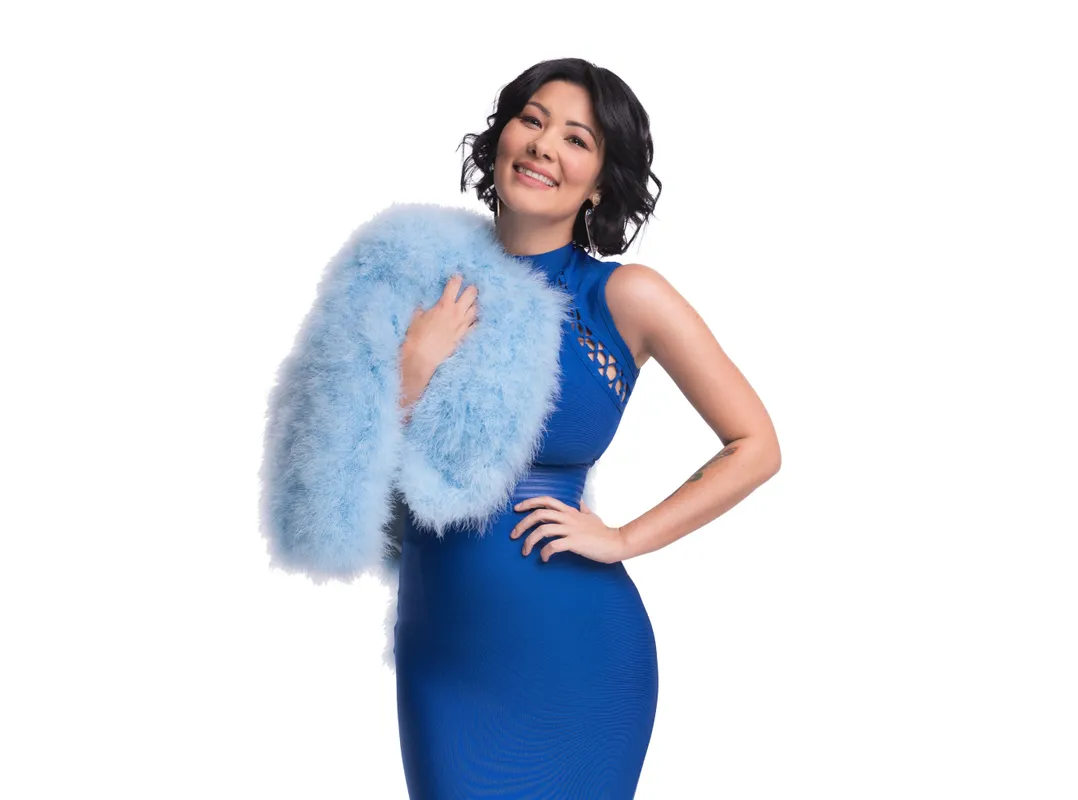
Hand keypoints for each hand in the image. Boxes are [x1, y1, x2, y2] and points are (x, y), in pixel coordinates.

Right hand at [399, 273, 478, 418]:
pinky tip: (474, 319)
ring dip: (474, 304)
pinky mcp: (463, 337)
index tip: (457, 276)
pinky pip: (474, 326)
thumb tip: (423, 307)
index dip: (456, 279)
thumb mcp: (416, 319)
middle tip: (470, 287)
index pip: (454, 286)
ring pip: (475, 309)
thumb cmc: (416, 337)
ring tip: (472, 302)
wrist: (422, 358)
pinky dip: (475, 321)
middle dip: (471, 289)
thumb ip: (422, 310)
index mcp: (444, 306)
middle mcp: (456, 313)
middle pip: (471, 295)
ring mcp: (462, 325)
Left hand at [509, 497, 625, 563]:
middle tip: (513, 535)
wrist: (616, 543)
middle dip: (522, 523)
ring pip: (543, 530)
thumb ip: (583, 509)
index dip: (529, 502)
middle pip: (539, 514)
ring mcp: (571, 530)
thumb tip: (579, 502)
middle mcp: (568, 518)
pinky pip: (553, 546)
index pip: (546, 500)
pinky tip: (544, 559)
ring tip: (525, 551)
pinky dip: (545, 553)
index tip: (516, 509)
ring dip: (529, 541)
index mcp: (570, 511)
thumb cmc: (603, 532)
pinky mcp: (574, 543)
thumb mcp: (592, 516)